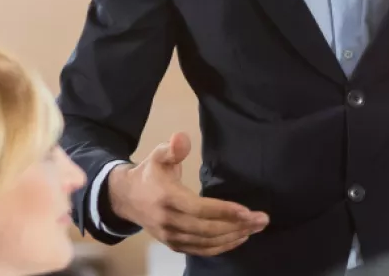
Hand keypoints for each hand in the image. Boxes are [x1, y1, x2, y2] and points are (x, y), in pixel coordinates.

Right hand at [106, 131, 268, 256]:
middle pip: (206, 228)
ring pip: (206, 242)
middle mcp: (168, 221)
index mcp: (166, 198)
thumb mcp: (157, 156)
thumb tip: (182, 138)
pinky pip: (201, 250)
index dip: (223, 210)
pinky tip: (239, 238)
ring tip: (256, 228)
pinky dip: (222, 247)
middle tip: (262, 219)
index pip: (198, 208)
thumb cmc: (150, 175)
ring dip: (234, 236)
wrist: (126, 199)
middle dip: (237, 225)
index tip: (246, 210)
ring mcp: (171, 236)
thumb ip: (172, 148)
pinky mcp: (174, 245)